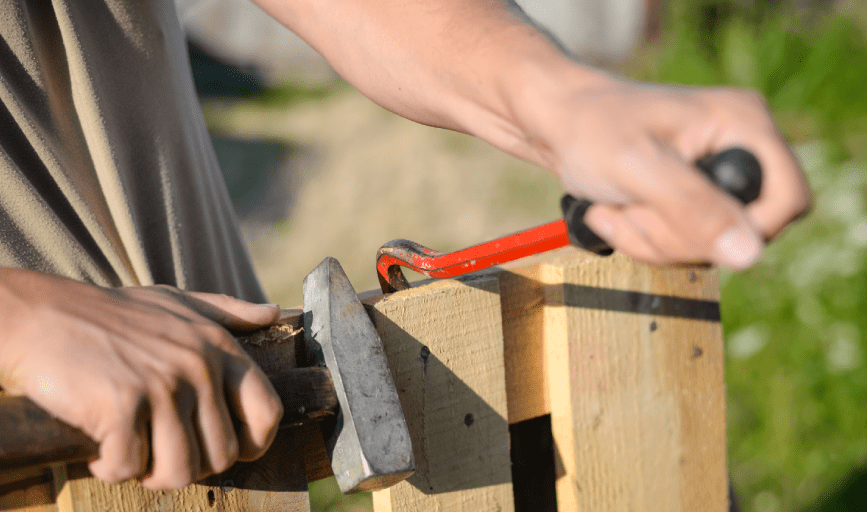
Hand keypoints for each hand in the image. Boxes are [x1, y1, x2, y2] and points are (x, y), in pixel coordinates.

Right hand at [0, 269, 282, 488]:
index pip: (268, 413)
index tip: (219, 449)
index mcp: (219, 347)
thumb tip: (273, 313)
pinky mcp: (123, 405)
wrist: (41, 314)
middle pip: (222, 456)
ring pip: (180, 472)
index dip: (252, 444)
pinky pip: (128, 468)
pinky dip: (109, 466)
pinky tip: (98, 443)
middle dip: (188, 464)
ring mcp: (162, 385)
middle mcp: (198, 365)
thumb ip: (227, 312)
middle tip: (155, 448)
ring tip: (128, 448)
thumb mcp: (177, 302)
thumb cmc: (111, 314)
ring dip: (149, 473)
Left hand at [528, 77, 810, 268]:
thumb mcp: (638, 167)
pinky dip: (641, 240)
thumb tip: (749, 253)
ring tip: (616, 204)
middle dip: (677, 234)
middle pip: (744, 234)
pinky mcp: (687, 199)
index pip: (788, 199)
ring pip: (707, 248)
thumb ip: (693, 208)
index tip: (694, 229)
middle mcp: (736, 150)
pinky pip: (681, 247)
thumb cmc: (590, 129)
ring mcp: (711, 178)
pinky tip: (615, 212)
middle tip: (632, 205)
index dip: (749, 230)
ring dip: (651, 239)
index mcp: (742, 125)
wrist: (553, 125)